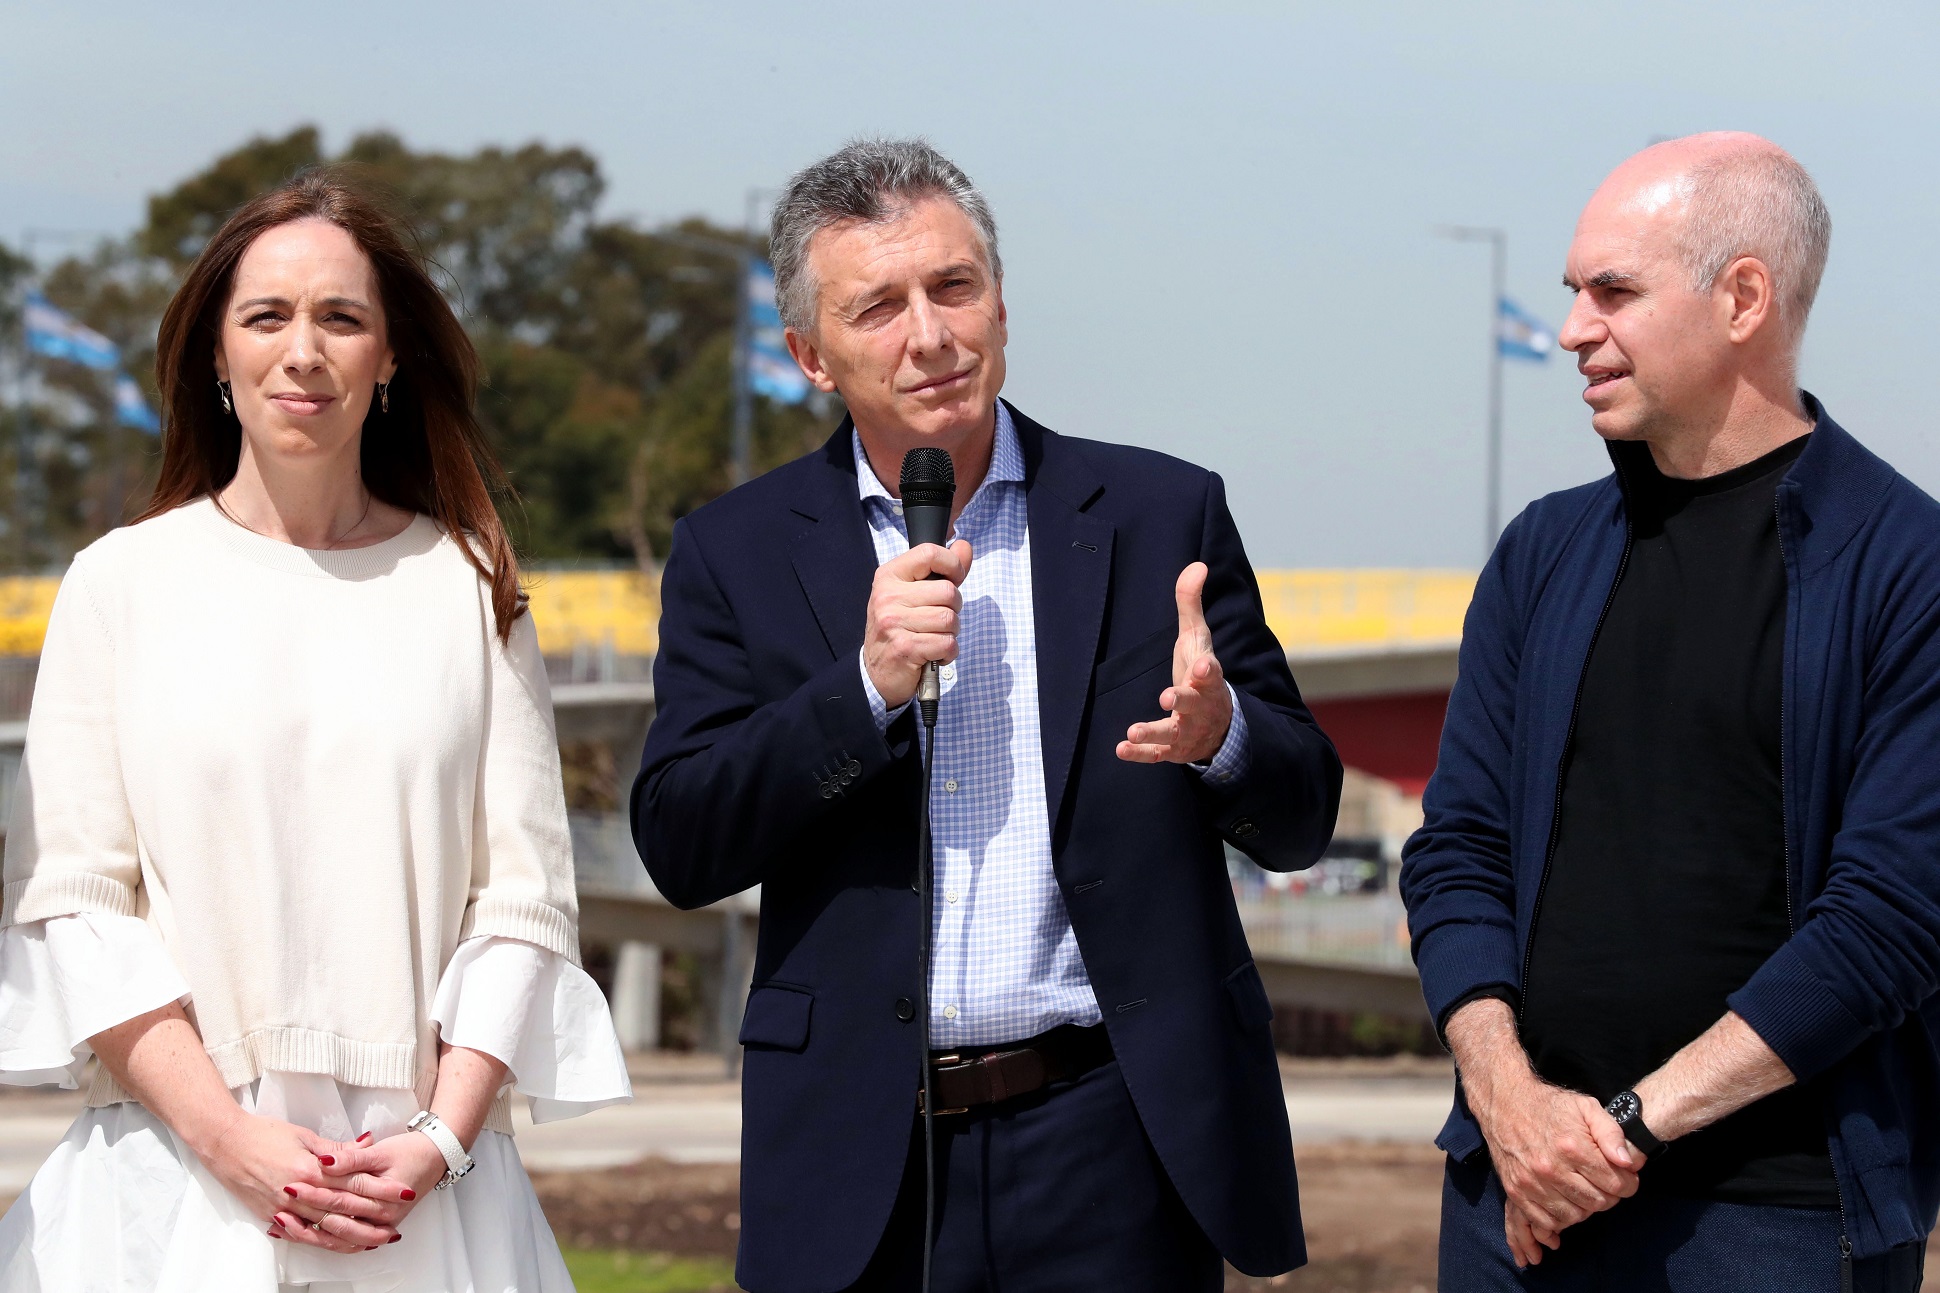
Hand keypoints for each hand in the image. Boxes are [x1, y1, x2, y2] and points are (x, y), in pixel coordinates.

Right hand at [195, 1112, 397, 1253]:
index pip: (354, 1182)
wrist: (224, 1143)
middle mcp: (298, 1192)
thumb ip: (337, 1148)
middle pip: (343, 1210)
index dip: (381, 1189)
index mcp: (311, 1168)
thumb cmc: (264, 1133)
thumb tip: (367, 1145)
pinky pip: (299, 1233)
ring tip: (372, 1242)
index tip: (403, 1193)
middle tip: (395, 1228)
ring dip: (350, 1237)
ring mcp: (283, 1207)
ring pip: (323, 1228)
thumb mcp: (304, 1135)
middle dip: (372, 1220)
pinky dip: (319, 1240)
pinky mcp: (269, 1215)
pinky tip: (335, 1245)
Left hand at [274, 1129, 447, 1247]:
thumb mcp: (382, 1151)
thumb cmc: (411, 1153)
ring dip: (309, 1235)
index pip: (342, 1200)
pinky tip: (299, 1232)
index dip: (315, 1193)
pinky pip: (344, 1241)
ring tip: (282, 1227)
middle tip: (280, 1209)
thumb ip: (352, 1158)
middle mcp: (381, 1219)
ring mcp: (378, 1226)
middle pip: (337, 1224)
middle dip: (305, 1217)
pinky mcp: (374, 1227)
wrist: (435, 1158)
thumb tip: (326, 1161)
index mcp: (384, 1200)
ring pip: (338, 1241)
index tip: (292, 1186)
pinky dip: (319, 1238)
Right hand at [863, 539, 972, 708]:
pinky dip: (948, 652)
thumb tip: (964, 546)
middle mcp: (888, 596)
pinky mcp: (905, 648)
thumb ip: (942, 570)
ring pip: (950, 619)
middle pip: (948, 591)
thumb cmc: (898, 628)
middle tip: (938, 619)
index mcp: (889, 576)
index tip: (954, 578)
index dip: (953, 564)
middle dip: (954, 608)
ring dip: (951, 632)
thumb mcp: (913, 593)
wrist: (875, 672)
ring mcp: (894, 622)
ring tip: (934, 636)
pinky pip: (948, 643)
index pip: (929, 553)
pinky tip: (934, 653)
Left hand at [1117, 562, 1232, 764]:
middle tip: (1167, 697)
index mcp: (1207, 678)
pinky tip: (1121, 748)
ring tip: (1134, 730)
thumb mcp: (1197, 639)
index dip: (1207, 671)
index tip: (1204, 666)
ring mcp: (1187, 730)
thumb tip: (1197, 564)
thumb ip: (1192, 604)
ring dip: (1154, 731)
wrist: (1219, 725)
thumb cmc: (1201, 674)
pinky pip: (1157, 754)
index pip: (1211, 673)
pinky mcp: (1173, 749)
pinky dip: (1140, 753)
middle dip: (1182, 701)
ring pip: (1173, 733)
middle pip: (1193, 704)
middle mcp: (1200, 706)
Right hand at [1473, 1071, 1637, 1266]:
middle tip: (1605, 1183)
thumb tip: (1628, 1162)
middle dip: (1609, 1196)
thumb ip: (1612, 1133)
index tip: (1625, 1177)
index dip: (1628, 1183)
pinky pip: (1546, 1221)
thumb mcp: (1586, 1107)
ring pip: (1574, 1216)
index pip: (1616, 1185)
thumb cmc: (1548, 1106)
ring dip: (1585, 1207)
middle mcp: (1551, 1168)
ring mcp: (1531, 1182)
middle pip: (1597, 1203)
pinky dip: (1560, 1218)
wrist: (1503, 1103)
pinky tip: (1565, 1201)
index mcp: (1572, 1147)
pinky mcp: (1516, 1191)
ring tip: (1584, 1190)